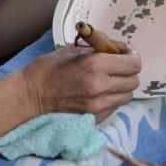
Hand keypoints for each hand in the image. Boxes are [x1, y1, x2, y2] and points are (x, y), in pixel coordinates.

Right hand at [21, 44, 141, 121]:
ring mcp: (98, 106)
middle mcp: (100, 87)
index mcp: (96, 65)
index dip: (131, 56)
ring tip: (109, 80)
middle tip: (117, 67)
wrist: (31, 95)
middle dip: (128, 72)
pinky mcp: (95, 118)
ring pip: (128, 95)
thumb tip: (120, 48)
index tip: (124, 54)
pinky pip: (116, 106)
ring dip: (122, 86)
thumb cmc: (50, 67)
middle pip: (134, 81)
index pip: (133, 64)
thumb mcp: (74, 49)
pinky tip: (99, 93)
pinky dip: (113, 98)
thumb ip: (101, 47)